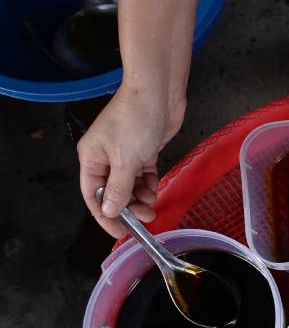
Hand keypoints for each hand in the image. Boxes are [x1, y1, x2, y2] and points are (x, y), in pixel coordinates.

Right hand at [78, 84, 184, 237]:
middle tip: (146, 218)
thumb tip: (109, 210)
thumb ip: (118, 189)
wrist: (158, 94)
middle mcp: (105, 157)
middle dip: (128, 207)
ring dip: (141, 197)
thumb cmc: (136, 121)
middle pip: (113, 192)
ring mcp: (125, 154)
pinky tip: (155, 187)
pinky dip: (150, 184)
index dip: (105, 216)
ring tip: (153, 203)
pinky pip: (144, 176)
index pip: (94, 195)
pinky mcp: (144, 151)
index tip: (120, 233)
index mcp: (91, 158)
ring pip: (130, 185)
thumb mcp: (125, 161)